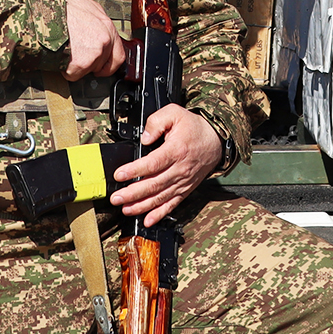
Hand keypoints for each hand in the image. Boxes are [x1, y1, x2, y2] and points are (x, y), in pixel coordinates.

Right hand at [62, 0, 126, 79]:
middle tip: (76, 56)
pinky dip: (65, 70)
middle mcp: (105, 40)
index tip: (102, 69)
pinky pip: (74, 74)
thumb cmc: (62, 8)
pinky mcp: (82, 63)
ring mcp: (95, 52)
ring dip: (77, 65)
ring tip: (65, 51)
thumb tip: (96, 27)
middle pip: (102, 64)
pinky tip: (60, 56)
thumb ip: (96, 19)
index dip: (109, 64)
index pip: (118, 55)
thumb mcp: (86, 5)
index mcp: (108, 26)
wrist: (46, 14)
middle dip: (89, 63)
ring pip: (88, 70)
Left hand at [109, 105, 222, 225]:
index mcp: (176, 150)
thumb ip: (157, 122)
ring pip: (160, 197)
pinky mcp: (185, 189)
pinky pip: (172, 204)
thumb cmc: (194, 127)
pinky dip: (159, 214)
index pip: (152, 163)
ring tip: (125, 209)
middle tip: (116, 198)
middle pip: (154, 184)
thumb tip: (145, 138)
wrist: (216, 140)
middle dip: (133, 193)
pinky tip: (147, 221)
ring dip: (142, 206)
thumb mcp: (175, 113)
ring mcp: (183, 182)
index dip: (134, 170)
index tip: (119, 174)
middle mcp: (180, 169)